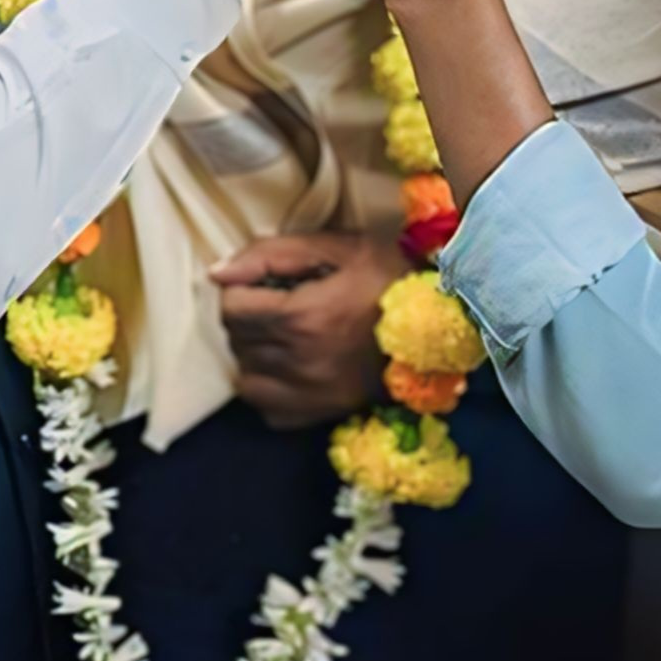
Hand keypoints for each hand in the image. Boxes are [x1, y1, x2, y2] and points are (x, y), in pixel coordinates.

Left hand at [212, 229, 398, 428]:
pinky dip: (270, 390)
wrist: (443, 324)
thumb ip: (271, 254)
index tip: (267, 284)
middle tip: (277, 304)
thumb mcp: (337, 246)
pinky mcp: (323, 414)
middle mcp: (301, 362)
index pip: (232, 308)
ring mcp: (312, 395)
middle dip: (248, 318)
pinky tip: (289, 367)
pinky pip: (269, 411)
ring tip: (282, 335)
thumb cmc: (390, 276)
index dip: (243, 289)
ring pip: (246, 378)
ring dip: (254, 354)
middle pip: (237, 341)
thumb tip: (217, 274)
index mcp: (302, 316)